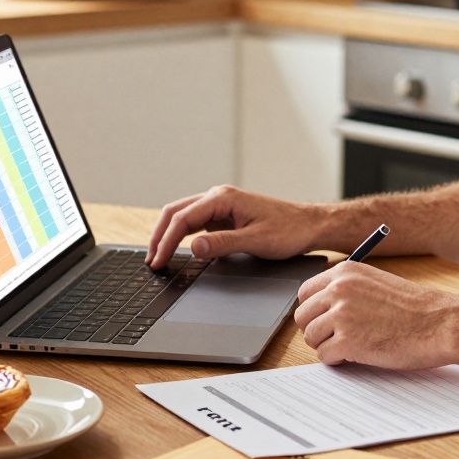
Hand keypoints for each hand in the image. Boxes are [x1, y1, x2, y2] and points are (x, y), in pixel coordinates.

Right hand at [146, 185, 320, 268]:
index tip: (158, 261)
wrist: (308, 226)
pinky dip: (181, 236)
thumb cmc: (288, 230)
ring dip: (168, 235)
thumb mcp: (255, 241)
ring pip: (183, 216)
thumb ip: (222, 243)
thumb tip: (193, 247)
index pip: (183, 218)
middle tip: (151, 260)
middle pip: (176, 212)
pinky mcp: (224, 216)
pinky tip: (176, 249)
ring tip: (157, 256)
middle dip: (159, 236)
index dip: (166, 241)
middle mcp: (218, 197)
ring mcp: (220, 206)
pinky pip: (195, 223)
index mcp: (223, 198)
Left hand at [294, 261, 458, 368]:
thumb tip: (322, 306)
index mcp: (345, 272)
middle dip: (316, 329)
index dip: (314, 310)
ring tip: (351, 346)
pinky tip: (356, 356)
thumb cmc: (416, 308)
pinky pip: (324, 356)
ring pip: (310, 337)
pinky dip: (337, 360)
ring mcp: (341, 316)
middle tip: (336, 337)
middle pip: (302, 315)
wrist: (440, 324)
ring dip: (327, 346)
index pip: (306, 292)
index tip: (325, 320)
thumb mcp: (377, 284)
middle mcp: (339, 290)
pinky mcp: (347, 342)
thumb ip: (349, 290)